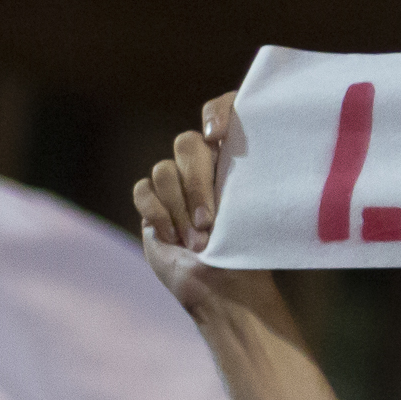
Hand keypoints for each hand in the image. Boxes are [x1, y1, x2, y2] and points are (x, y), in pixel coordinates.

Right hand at [132, 92, 273, 314]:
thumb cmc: (249, 254)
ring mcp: (174, 182)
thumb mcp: (257, 216)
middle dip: (198, 185)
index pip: (223, 112)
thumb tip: (252, 162)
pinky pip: (143, 190)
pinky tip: (174, 239)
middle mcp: (202, 166)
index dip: (219, 112)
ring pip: (164, 170)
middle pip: (187, 144)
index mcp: (233, 160)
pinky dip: (158, 215)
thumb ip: (252, 183)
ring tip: (198, 242)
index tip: (216, 134)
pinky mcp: (151, 201)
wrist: (225, 287)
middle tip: (210, 223)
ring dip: (181, 210)